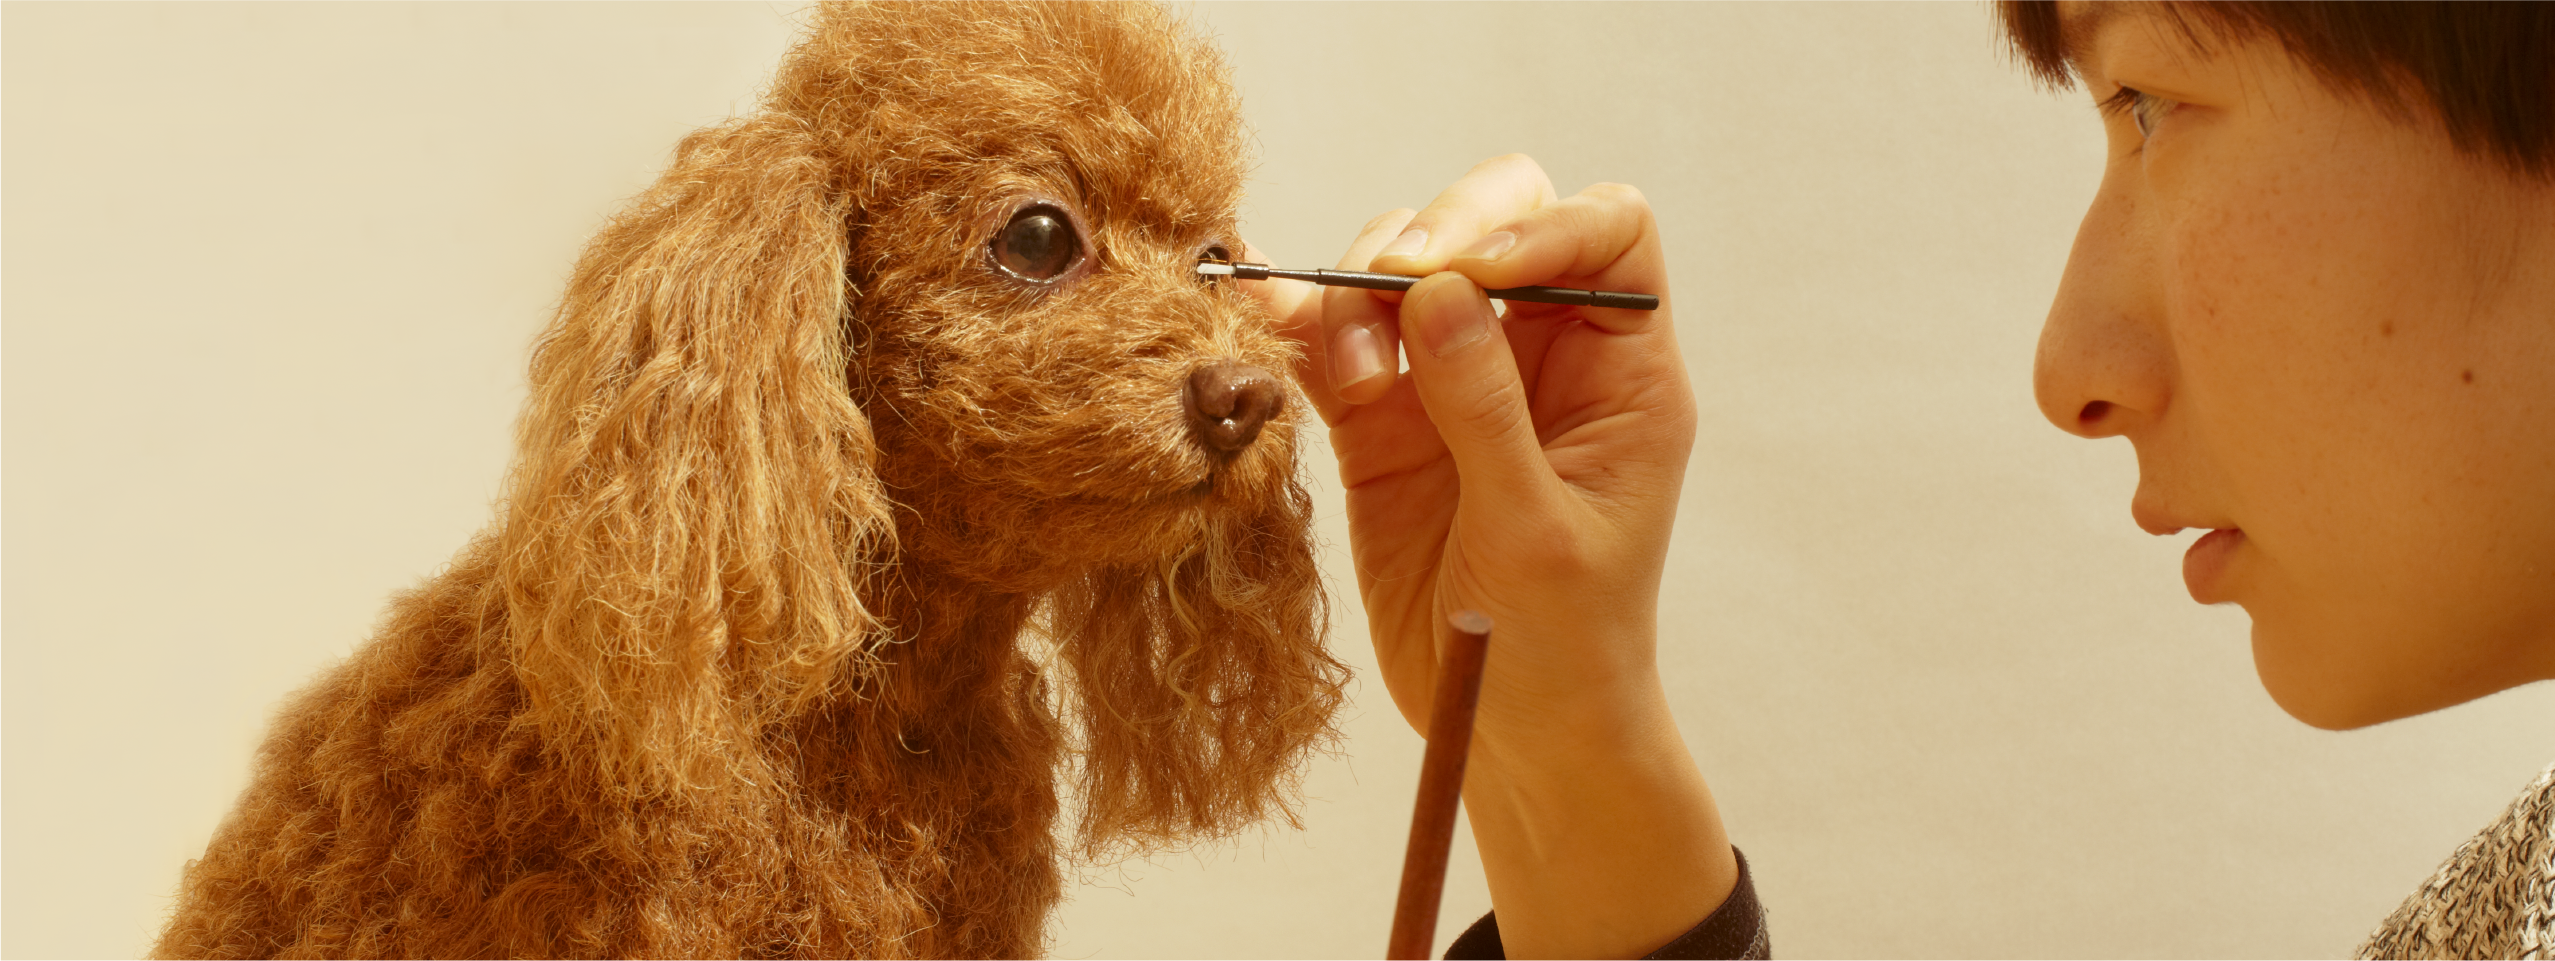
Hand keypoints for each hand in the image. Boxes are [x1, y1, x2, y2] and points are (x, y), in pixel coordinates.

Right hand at [1250, 154, 1734, 960]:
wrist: (1511, 733)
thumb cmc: (1563, 643)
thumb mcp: (1535, 533)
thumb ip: (1486, 411)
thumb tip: (1440, 291)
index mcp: (1620, 373)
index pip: (1608, 234)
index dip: (1544, 224)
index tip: (1474, 271)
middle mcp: (1543, 357)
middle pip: (1498, 220)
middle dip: (1440, 230)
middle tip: (1390, 280)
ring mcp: (1456, 382)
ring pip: (1406, 270)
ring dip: (1360, 286)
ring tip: (1339, 361)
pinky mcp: (1384, 424)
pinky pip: (1340, 344)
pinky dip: (1305, 326)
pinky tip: (1275, 327)